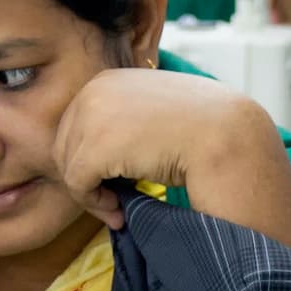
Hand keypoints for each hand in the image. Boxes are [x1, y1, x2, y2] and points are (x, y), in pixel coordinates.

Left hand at [48, 67, 280, 227]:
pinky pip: (76, 185)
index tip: (114, 181)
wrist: (226, 135)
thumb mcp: (153, 112)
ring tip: (120, 206)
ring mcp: (91, 116)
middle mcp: (93, 91)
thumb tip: (96, 157)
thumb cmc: (200, 129)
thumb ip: (123, 123)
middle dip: (86, 178)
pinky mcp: (94, 146)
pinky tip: (120, 209)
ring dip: (91, 194)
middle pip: (64, 146)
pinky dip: (95, 204)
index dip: (90, 160)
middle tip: (115, 201)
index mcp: (106, 80)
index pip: (75, 127)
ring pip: (68, 168)